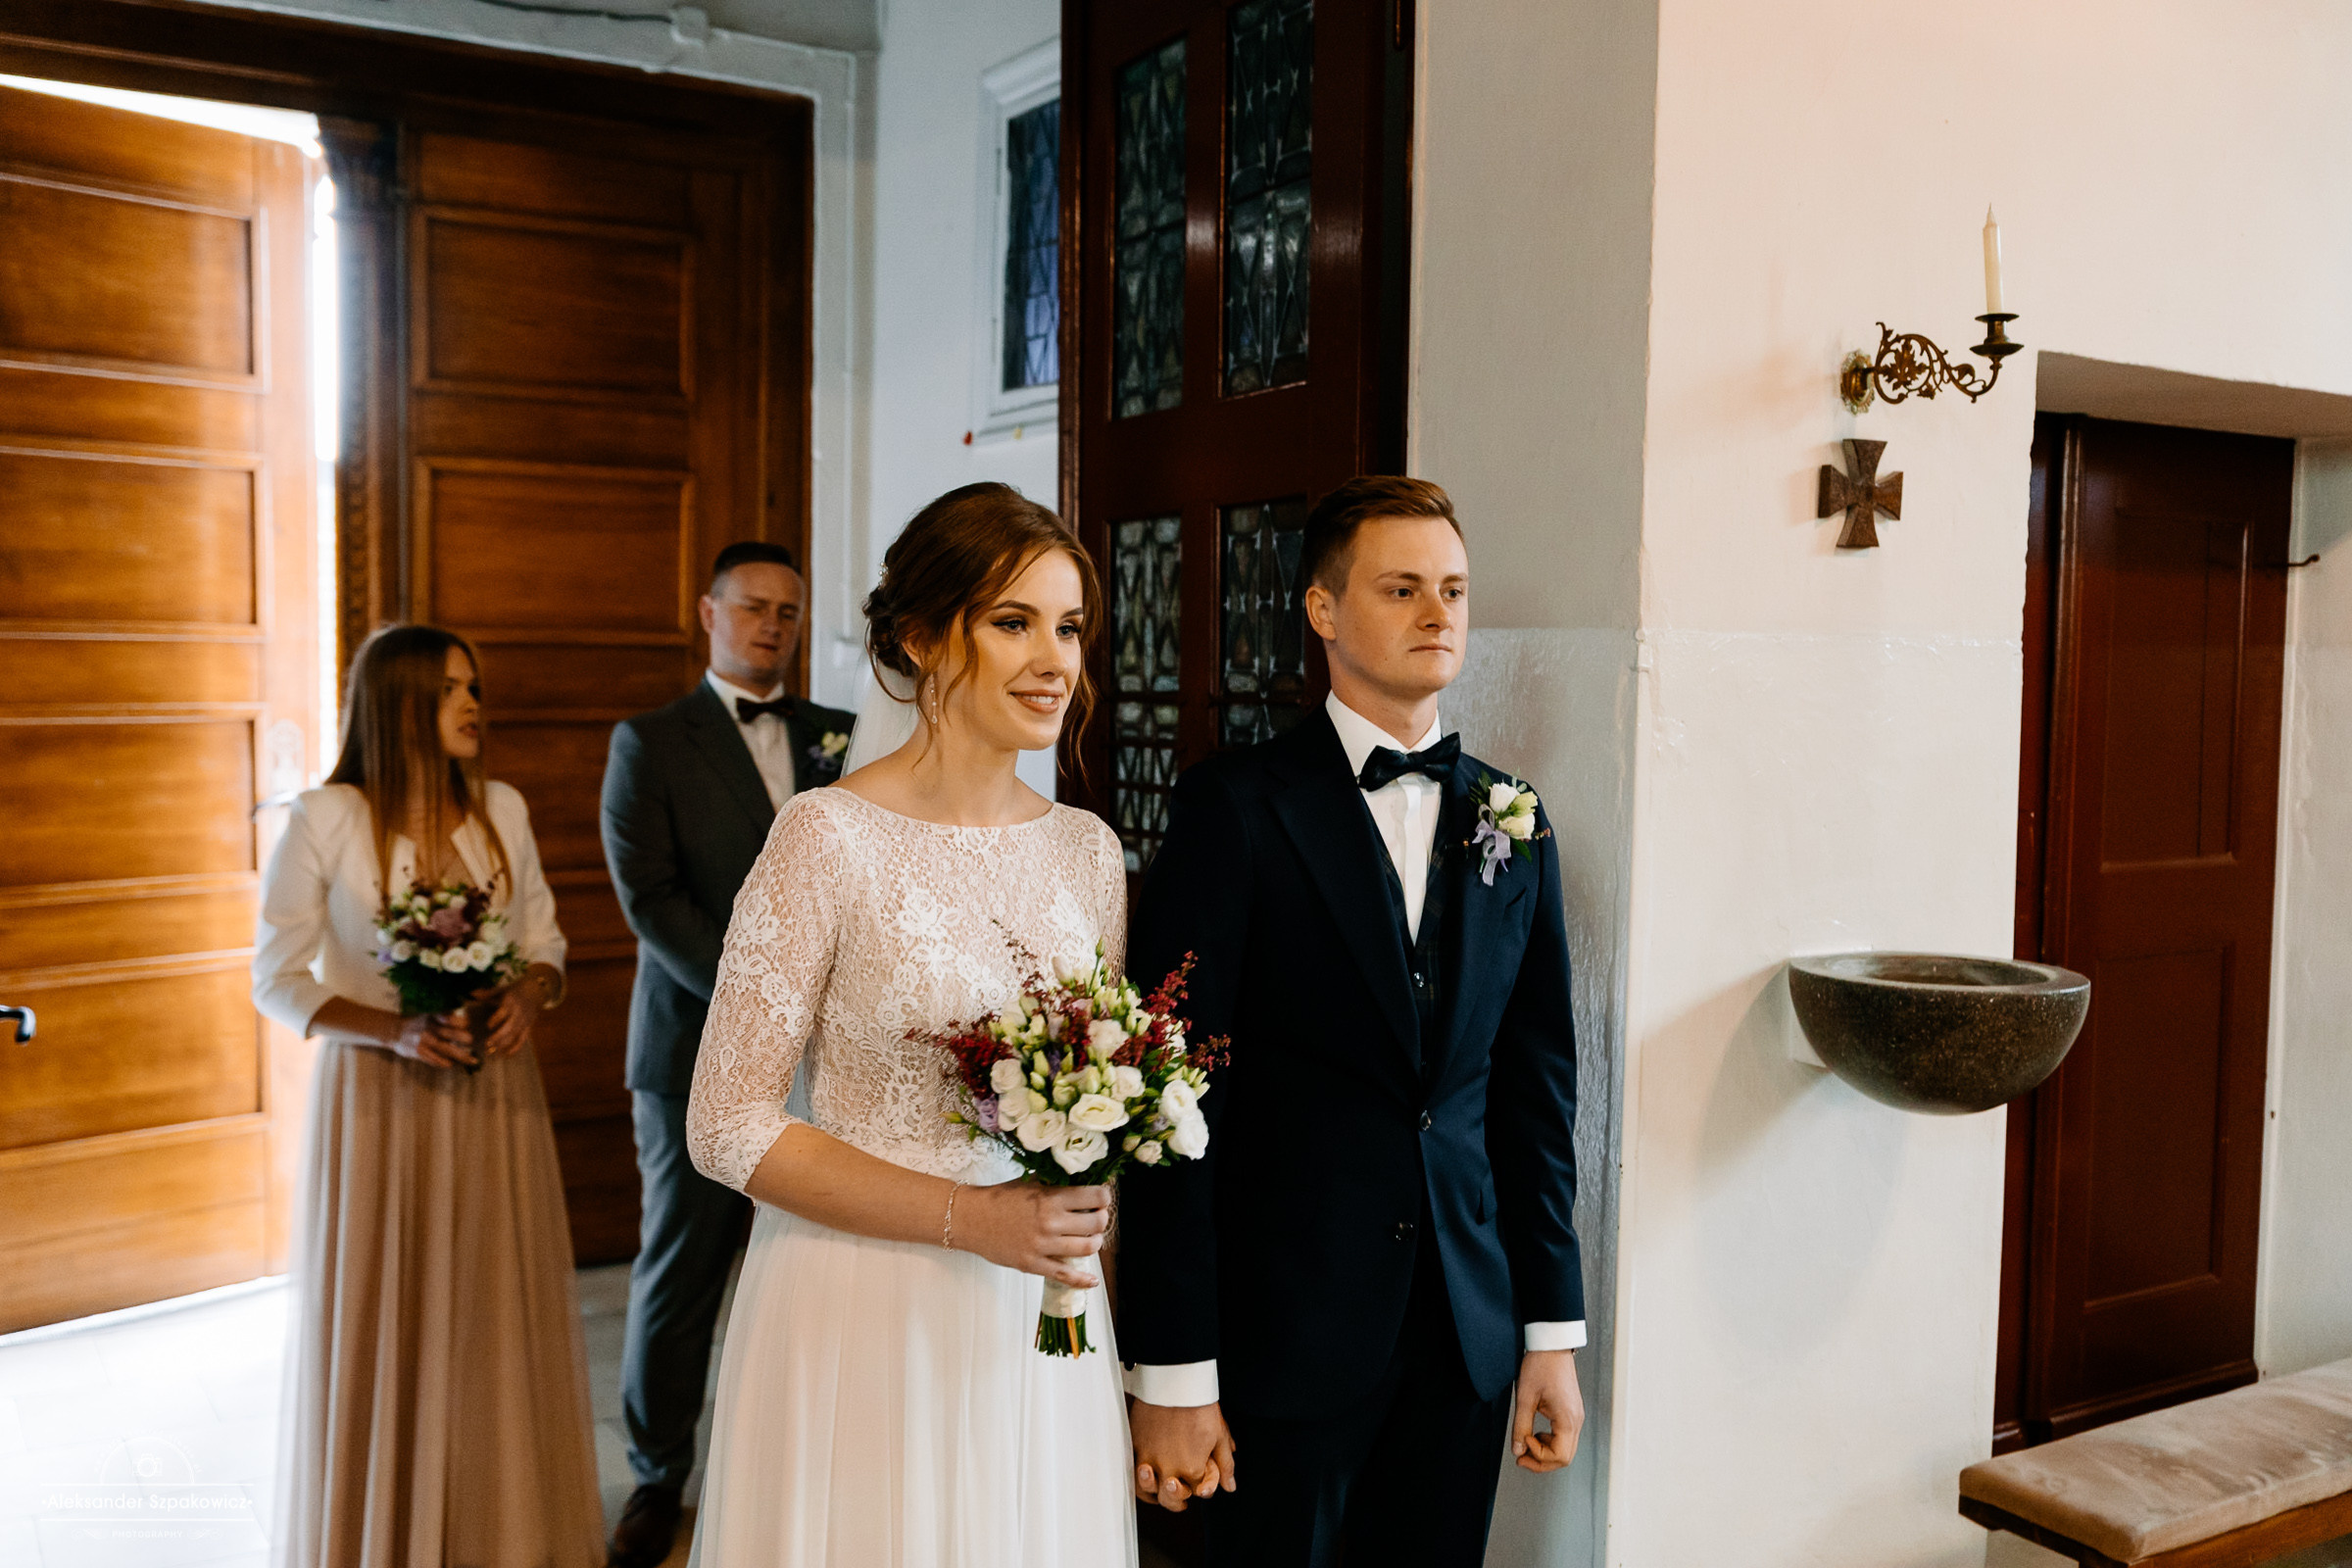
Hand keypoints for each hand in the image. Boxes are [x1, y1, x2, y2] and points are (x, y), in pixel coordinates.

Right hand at [389, 1010, 474, 1068]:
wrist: (394, 1031)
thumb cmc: (419, 1023)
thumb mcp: (429, 1015)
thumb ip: (445, 1017)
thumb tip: (467, 1023)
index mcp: (433, 1017)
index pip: (449, 1018)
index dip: (459, 1021)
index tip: (467, 1024)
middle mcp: (429, 1028)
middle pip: (449, 1033)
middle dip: (462, 1037)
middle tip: (471, 1040)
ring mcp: (423, 1041)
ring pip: (446, 1049)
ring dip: (461, 1056)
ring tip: (473, 1060)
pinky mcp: (418, 1052)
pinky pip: (434, 1059)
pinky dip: (445, 1062)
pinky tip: (454, 1064)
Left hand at [483, 975, 550, 1057]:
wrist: (536, 990)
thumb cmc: (515, 990)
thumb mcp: (502, 989)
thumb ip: (487, 993)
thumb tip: (472, 994)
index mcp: (510, 1002)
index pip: (504, 1012)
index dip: (497, 1019)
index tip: (488, 1026)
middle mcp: (518, 1013)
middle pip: (510, 1026)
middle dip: (499, 1036)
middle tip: (487, 1044)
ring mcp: (524, 1021)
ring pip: (515, 1035)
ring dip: (504, 1044)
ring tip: (492, 1051)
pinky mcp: (528, 1027)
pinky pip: (522, 1039)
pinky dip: (515, 1048)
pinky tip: (506, 1055)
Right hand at [956, 1181, 1110, 1287]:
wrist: (971, 1219)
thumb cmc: (1000, 1198)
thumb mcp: (1030, 1182)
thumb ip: (1055, 1182)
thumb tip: (1082, 1178)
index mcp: (1050, 1198)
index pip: (1095, 1197)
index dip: (1104, 1197)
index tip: (1102, 1198)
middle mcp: (1050, 1222)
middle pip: (1096, 1223)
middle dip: (1102, 1219)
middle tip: (1097, 1217)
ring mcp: (1042, 1246)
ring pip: (1087, 1248)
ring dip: (1095, 1242)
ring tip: (1090, 1238)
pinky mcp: (1033, 1265)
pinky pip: (1064, 1276)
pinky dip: (1082, 1280)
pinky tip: (1092, 1280)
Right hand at [1132, 1398, 1234, 1509]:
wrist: (1174, 1382)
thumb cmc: (1198, 1406)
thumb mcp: (1219, 1436)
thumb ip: (1225, 1465)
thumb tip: (1229, 1486)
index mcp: (1191, 1470)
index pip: (1197, 1491)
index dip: (1204, 1485)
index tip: (1205, 1476)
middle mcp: (1167, 1470)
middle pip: (1171, 1499)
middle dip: (1179, 1500)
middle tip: (1182, 1497)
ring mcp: (1148, 1459)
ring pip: (1147, 1491)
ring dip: (1155, 1494)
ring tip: (1162, 1490)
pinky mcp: (1134, 1446)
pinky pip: (1132, 1473)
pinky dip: (1139, 1480)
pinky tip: (1145, 1476)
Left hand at [1511, 1349, 1583, 1471]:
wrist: (1552, 1345)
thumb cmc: (1540, 1366)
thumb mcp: (1525, 1397)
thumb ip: (1520, 1426)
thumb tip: (1517, 1451)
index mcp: (1567, 1419)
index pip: (1560, 1457)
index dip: (1538, 1457)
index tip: (1522, 1443)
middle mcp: (1576, 1421)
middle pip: (1565, 1457)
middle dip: (1541, 1461)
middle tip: (1520, 1457)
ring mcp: (1576, 1417)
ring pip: (1565, 1449)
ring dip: (1545, 1451)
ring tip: (1526, 1441)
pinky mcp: (1572, 1412)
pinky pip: (1564, 1437)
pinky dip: (1549, 1441)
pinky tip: (1535, 1432)